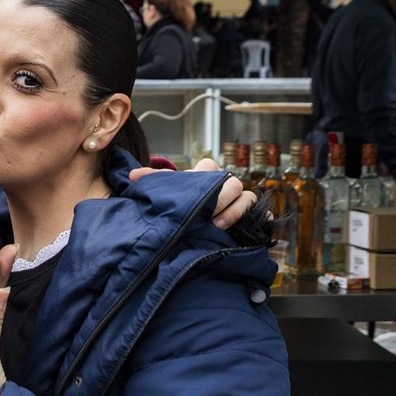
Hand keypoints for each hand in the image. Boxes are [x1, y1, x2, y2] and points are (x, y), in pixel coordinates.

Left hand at [129, 157, 255, 229]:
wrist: (187, 230)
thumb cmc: (176, 207)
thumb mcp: (163, 194)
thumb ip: (151, 183)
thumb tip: (133, 176)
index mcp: (204, 176)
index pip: (210, 165)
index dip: (203, 177)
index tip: (190, 195)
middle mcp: (224, 186)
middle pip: (232, 183)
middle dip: (220, 200)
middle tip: (206, 217)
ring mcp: (238, 201)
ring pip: (247, 197)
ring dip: (234, 212)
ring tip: (218, 227)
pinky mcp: (249, 218)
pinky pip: (262, 214)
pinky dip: (259, 219)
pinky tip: (248, 229)